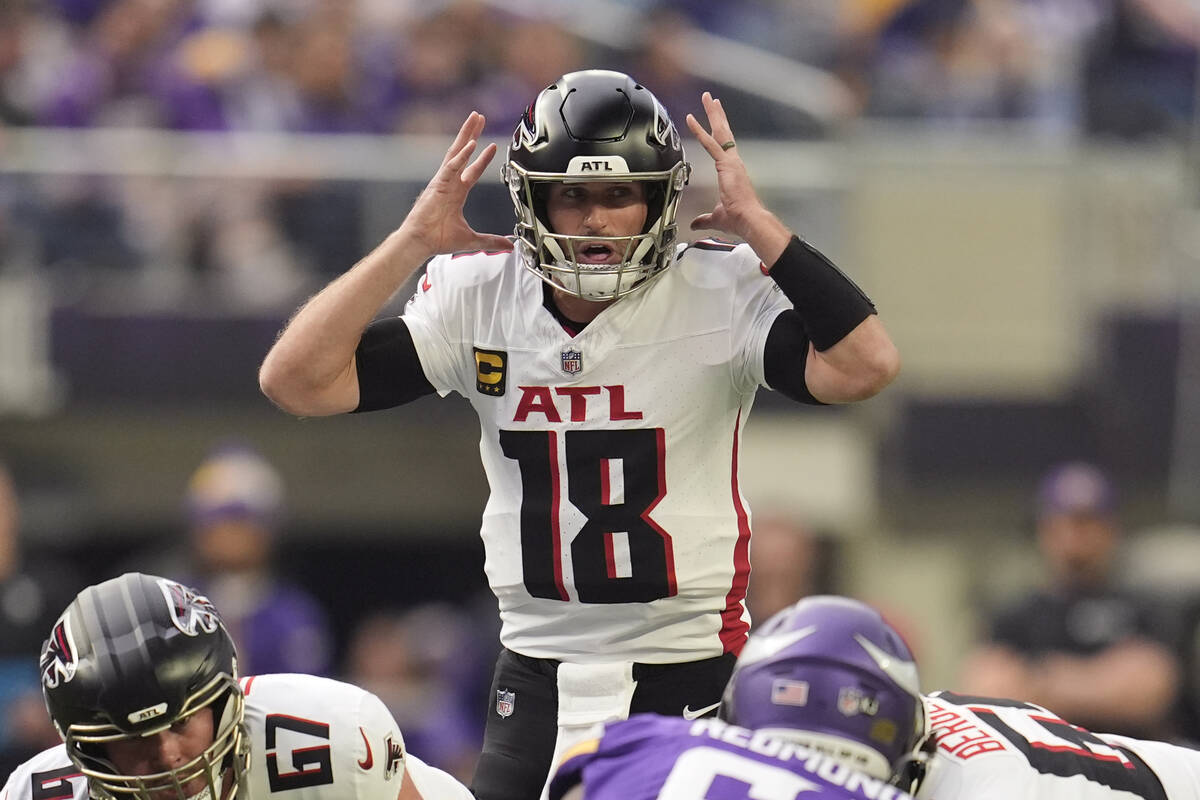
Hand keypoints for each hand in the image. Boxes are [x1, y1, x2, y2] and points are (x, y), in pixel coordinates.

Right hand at [400, 111, 512, 257]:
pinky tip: (471, 144)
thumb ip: (491, 240)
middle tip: (479, 117)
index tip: (493, 146)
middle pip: (462, 152)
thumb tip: (509, 245)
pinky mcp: (438, 184)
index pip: (473, 170)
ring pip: (456, 152)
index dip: (483, 158)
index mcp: (457, 193)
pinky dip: (461, 155)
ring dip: (466, 135)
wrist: (421, 243)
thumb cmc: (439, 240)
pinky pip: (451, 166)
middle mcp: (450, 183)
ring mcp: (443, 181)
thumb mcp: (472, 239)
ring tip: (474, 119)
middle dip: (471, 134)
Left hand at [685, 93, 791, 263]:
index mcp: (732, 171)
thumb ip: (704, 218)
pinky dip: (700, 130)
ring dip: (712, 113)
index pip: (723, 146)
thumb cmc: (738, 219)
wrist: (749, 220)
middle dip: (716, 114)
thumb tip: (695, 224)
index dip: (717, 132)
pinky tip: (692, 119)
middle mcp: (733, 162)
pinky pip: (710, 143)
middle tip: (710, 99)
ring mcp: (731, 161)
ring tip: (707, 97)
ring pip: (719, 132)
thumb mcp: (716, 217)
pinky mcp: (726, 164)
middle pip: (723, 132)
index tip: (714, 120)